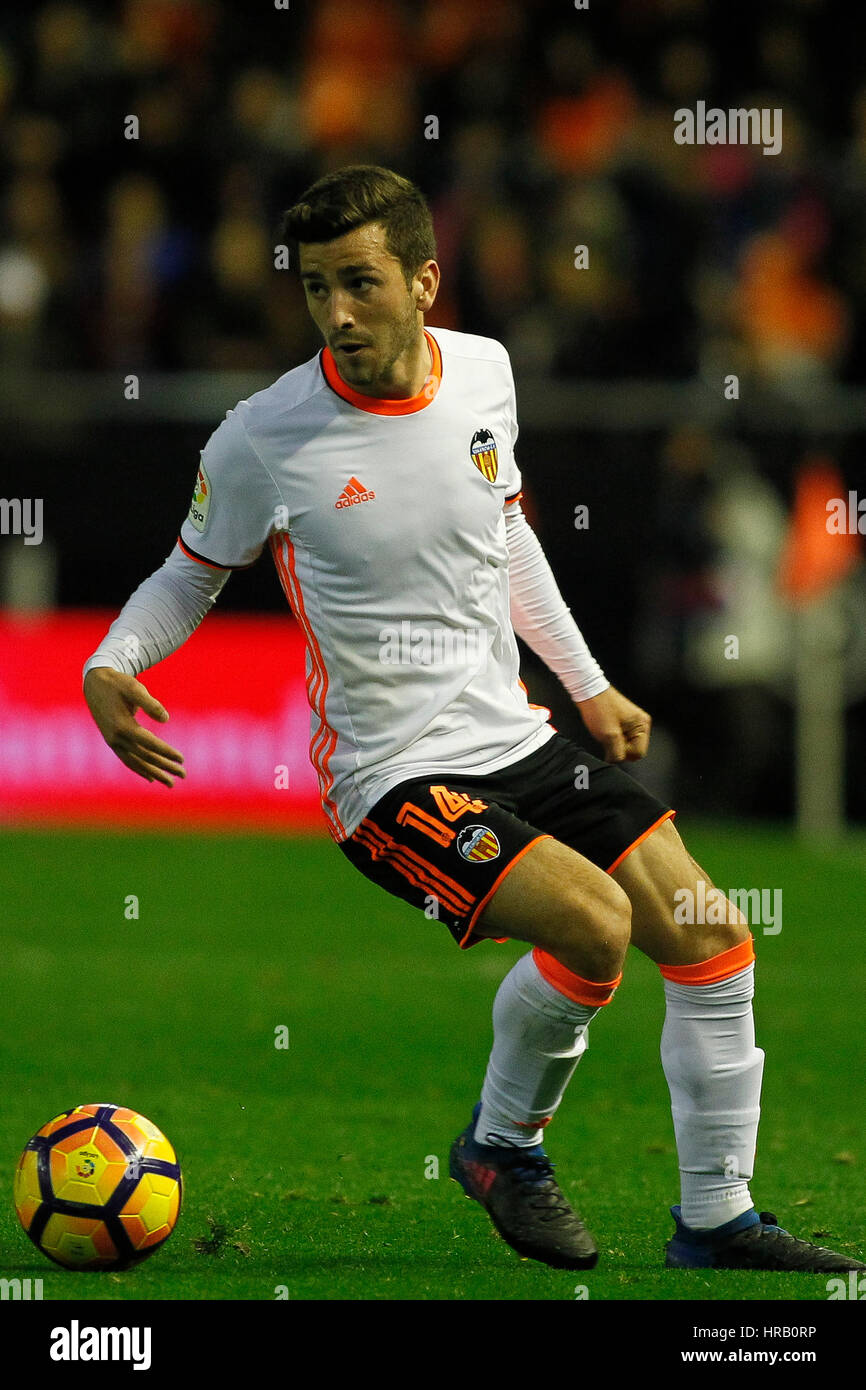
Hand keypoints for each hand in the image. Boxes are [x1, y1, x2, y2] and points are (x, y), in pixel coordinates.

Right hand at [83, 668, 184, 786]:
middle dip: (165, 767)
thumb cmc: (118, 684)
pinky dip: (139, 770)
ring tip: (171, 784)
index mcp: (122, 726)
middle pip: (145, 757)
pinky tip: (151, 778)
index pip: (149, 744)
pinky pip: (127, 760)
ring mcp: (112, 742)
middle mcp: (116, 738)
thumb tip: (166, 720)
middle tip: (184, 775)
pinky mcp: (112, 742)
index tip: (182, 759)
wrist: (95, 684)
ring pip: (136, 763)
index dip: (166, 752)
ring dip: (155, 774)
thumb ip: (150, 703)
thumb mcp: (134, 688)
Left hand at [575, 685, 650, 762]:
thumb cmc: (599, 709)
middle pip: (634, 750)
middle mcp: (641, 725)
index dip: (624, 753)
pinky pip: (620, 739)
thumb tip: (617, 762)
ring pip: (626, 746)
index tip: (611, 745)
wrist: (588, 692)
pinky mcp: (624, 723)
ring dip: (614, 744)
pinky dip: (612, 740)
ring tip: (605, 733)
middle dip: (620, 749)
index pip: (639, 753)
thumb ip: (617, 753)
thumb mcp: (609, 735)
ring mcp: (632, 724)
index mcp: (642, 726)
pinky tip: (604, 732)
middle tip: (608, 739)